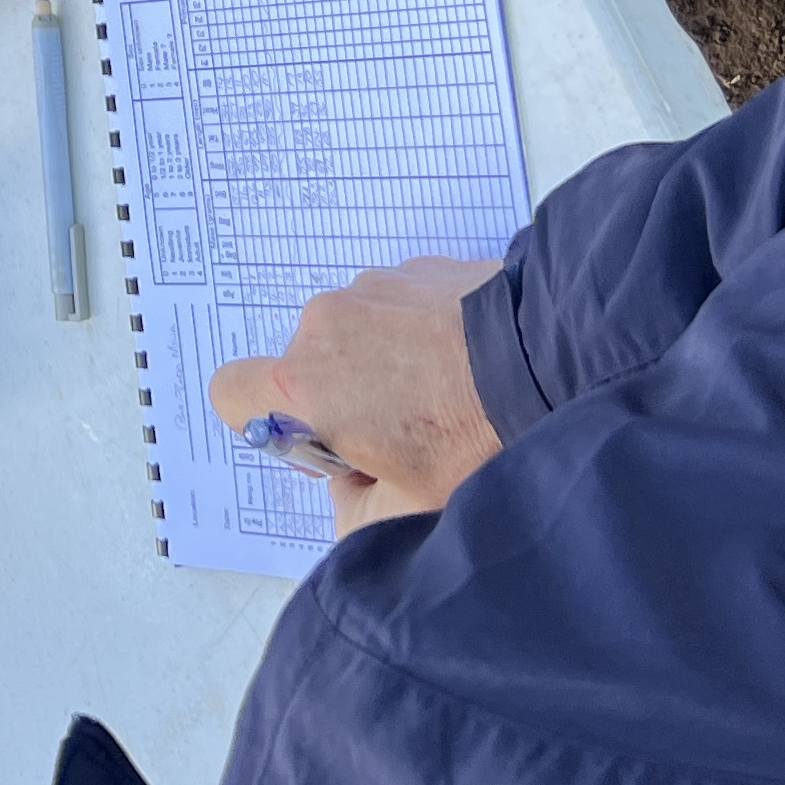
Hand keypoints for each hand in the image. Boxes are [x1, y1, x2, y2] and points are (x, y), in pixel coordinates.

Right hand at [208, 257, 506, 533]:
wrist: (551, 360)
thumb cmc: (477, 439)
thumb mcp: (409, 514)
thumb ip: (352, 516)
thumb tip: (348, 489)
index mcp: (306, 384)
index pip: (233, 392)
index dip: (270, 421)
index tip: (326, 440)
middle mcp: (324, 325)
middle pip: (306, 367)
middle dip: (344, 398)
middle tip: (408, 430)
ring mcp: (371, 287)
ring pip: (354, 334)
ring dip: (384, 361)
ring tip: (448, 391)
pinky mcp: (416, 268)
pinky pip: (396, 306)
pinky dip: (419, 331)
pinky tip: (467, 360)